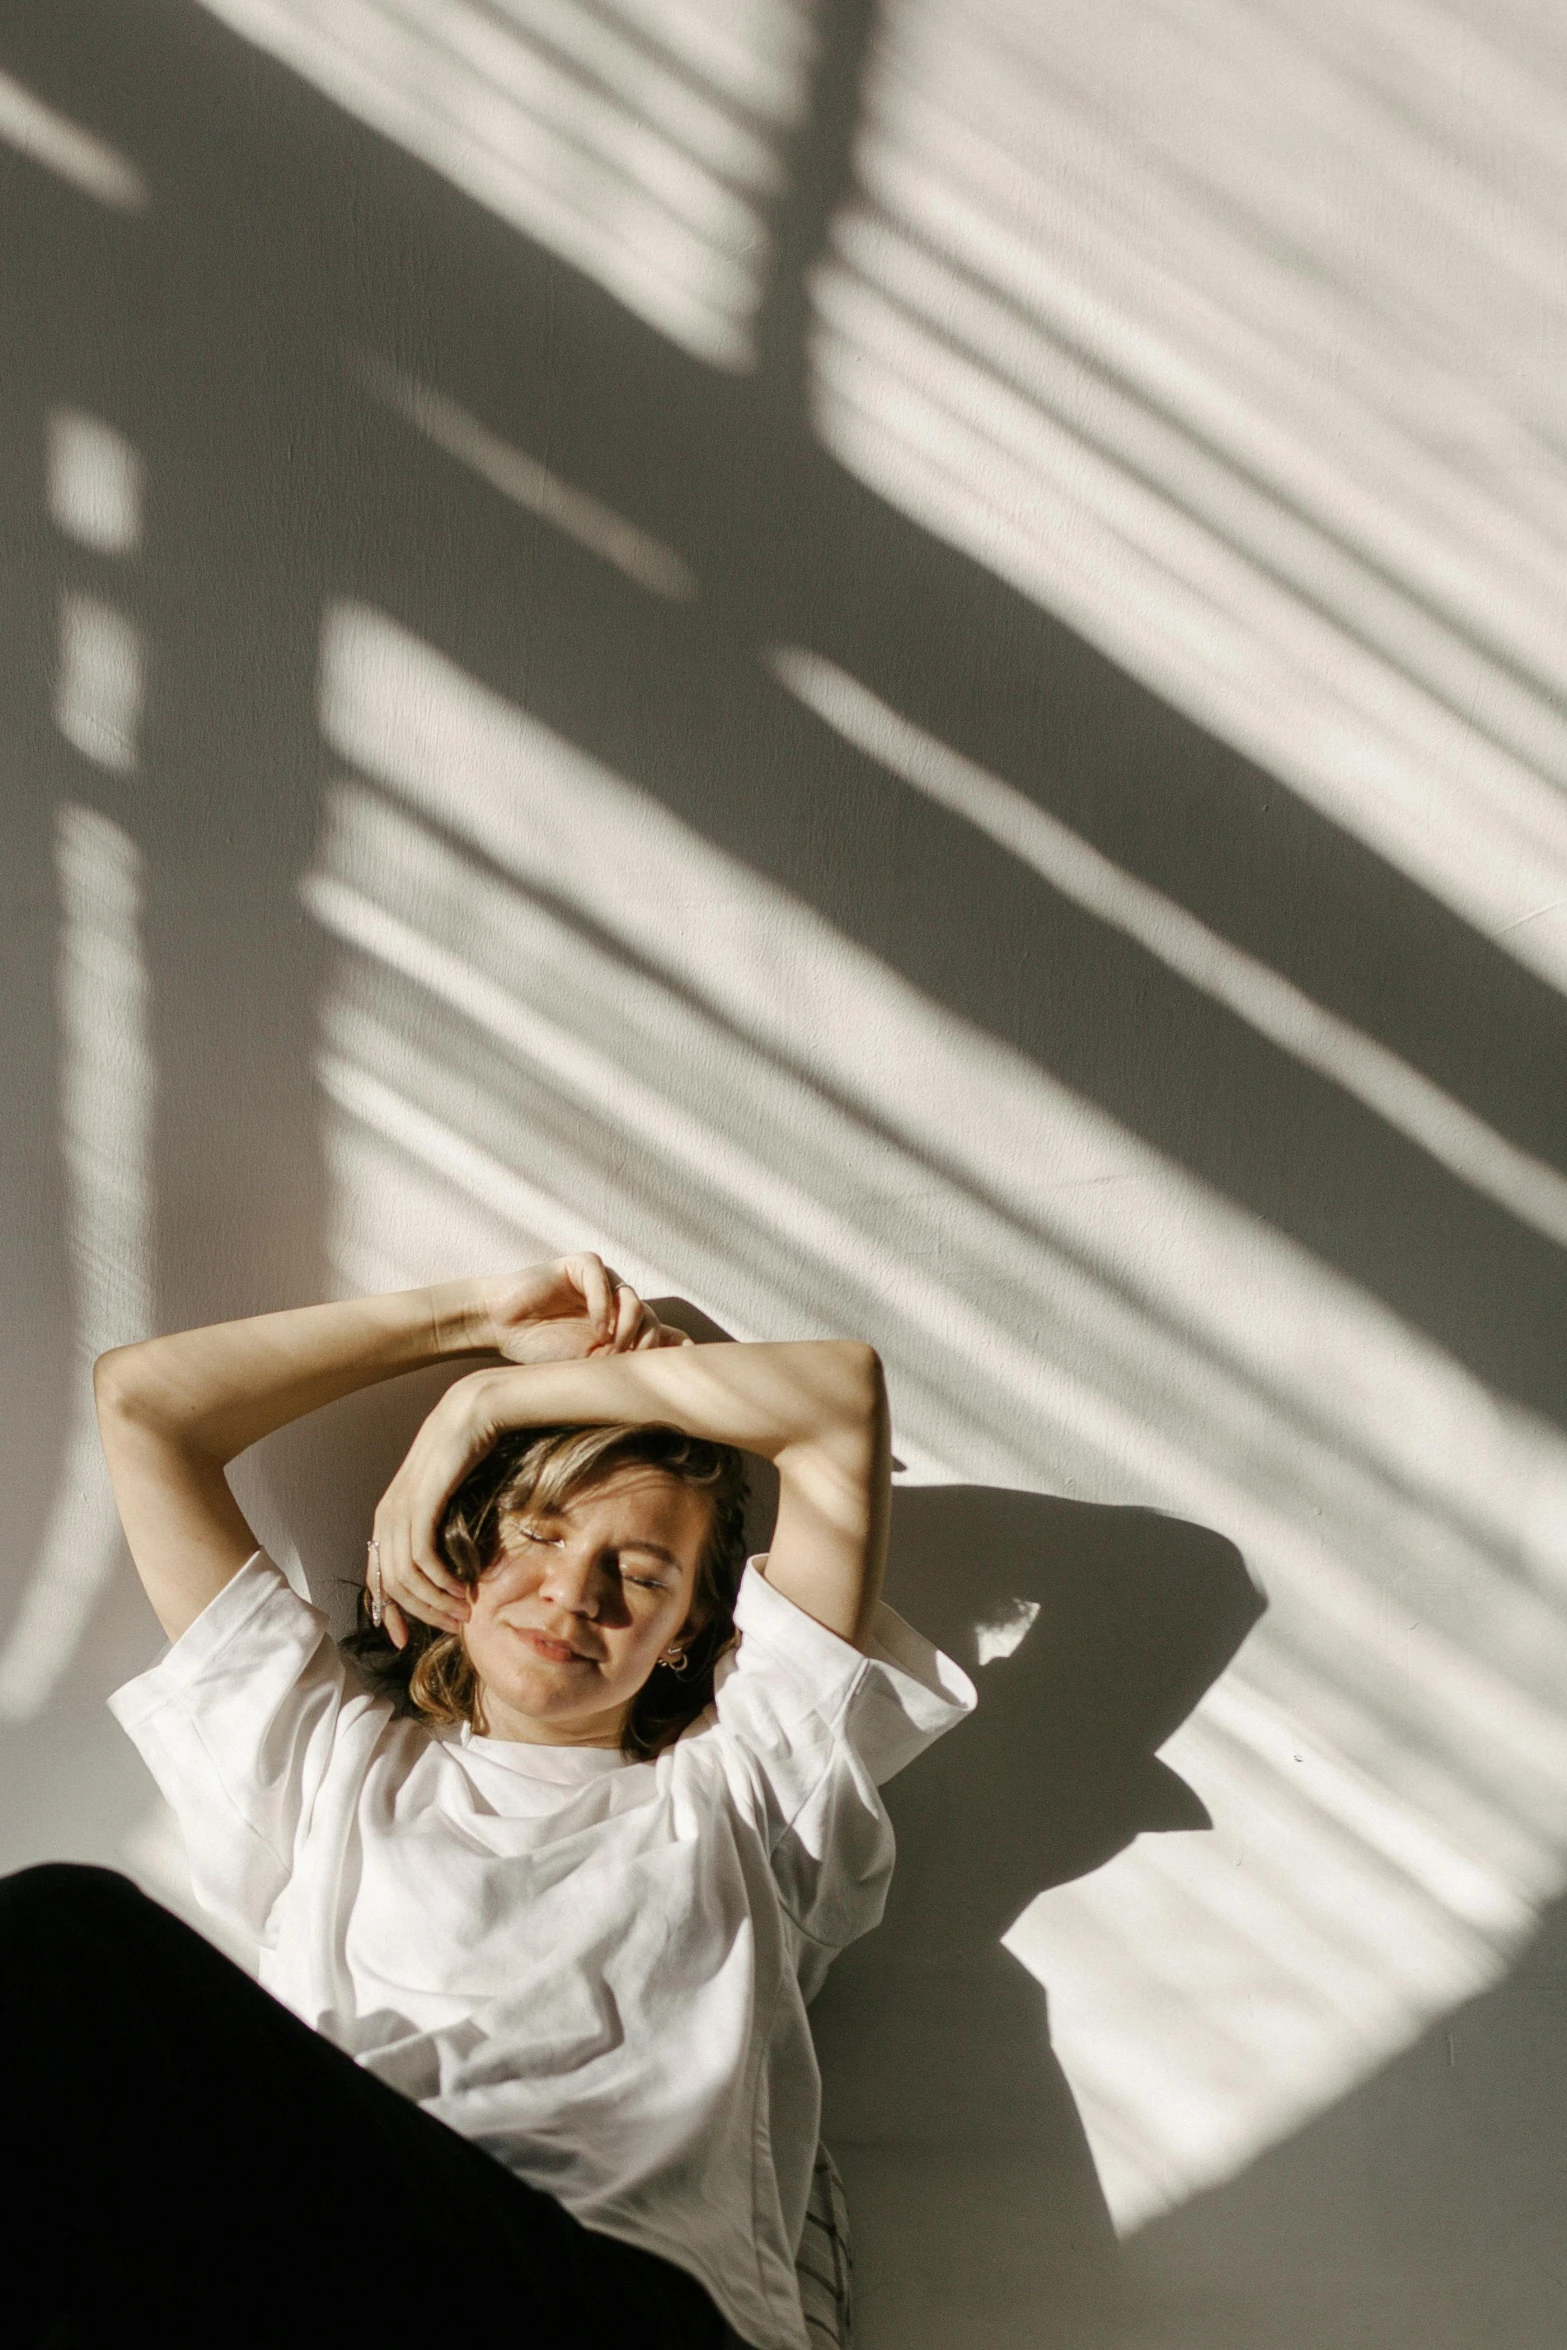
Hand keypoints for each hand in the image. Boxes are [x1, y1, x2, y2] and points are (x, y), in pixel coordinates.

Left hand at [367, 1369, 505, 1649]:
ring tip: (463, 1613)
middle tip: (452, 1627)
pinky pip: (421, 1558)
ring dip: (435, 1602)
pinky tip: (460, 1590)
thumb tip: (446, 1566)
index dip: (388, 1613)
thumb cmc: (463, 1455)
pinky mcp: (420, 1505)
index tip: (404, 1642)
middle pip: (392, 1584)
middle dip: (421, 1614)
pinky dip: (439, 1581)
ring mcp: (400, 1510)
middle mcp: (386, 1517)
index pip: (377, 1577)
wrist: (470, 1416)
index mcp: (387, 1518)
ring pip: (406, 1576)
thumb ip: (436, 1529)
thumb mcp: (443, 1499)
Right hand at [476, 1255, 688, 1365]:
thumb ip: (618, 1368)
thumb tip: (656, 1385)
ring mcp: (603, 1282)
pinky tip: (596, 1332)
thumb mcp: (586, 1368)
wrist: (500, 1326)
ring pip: (634, 1300)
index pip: (666, 1334)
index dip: (677, 1350)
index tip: (679, 1374)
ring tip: (608, 1351)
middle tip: (623, 1364)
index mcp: (624, 1329)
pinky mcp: (582, 1265)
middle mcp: (618, 1304)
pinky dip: (604, 1308)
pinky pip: (605, 1280)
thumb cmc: (540, 1351)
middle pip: (652, 1320)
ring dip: (627, 1329)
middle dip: (643, 1346)